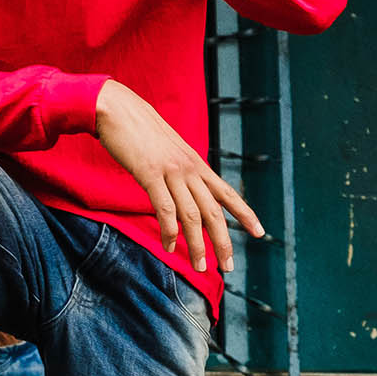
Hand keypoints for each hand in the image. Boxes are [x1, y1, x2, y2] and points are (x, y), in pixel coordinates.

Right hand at [93, 80, 262, 272]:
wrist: (117, 108)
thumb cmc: (137, 130)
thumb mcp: (166, 150)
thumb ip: (176, 169)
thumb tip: (179, 187)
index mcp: (196, 164)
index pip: (227, 193)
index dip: (245, 214)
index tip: (259, 233)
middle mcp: (189, 169)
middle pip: (214, 211)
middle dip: (224, 241)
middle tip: (228, 266)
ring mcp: (171, 171)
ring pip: (192, 215)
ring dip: (197, 245)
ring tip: (200, 266)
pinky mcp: (150, 174)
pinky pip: (164, 208)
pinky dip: (169, 231)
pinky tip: (169, 246)